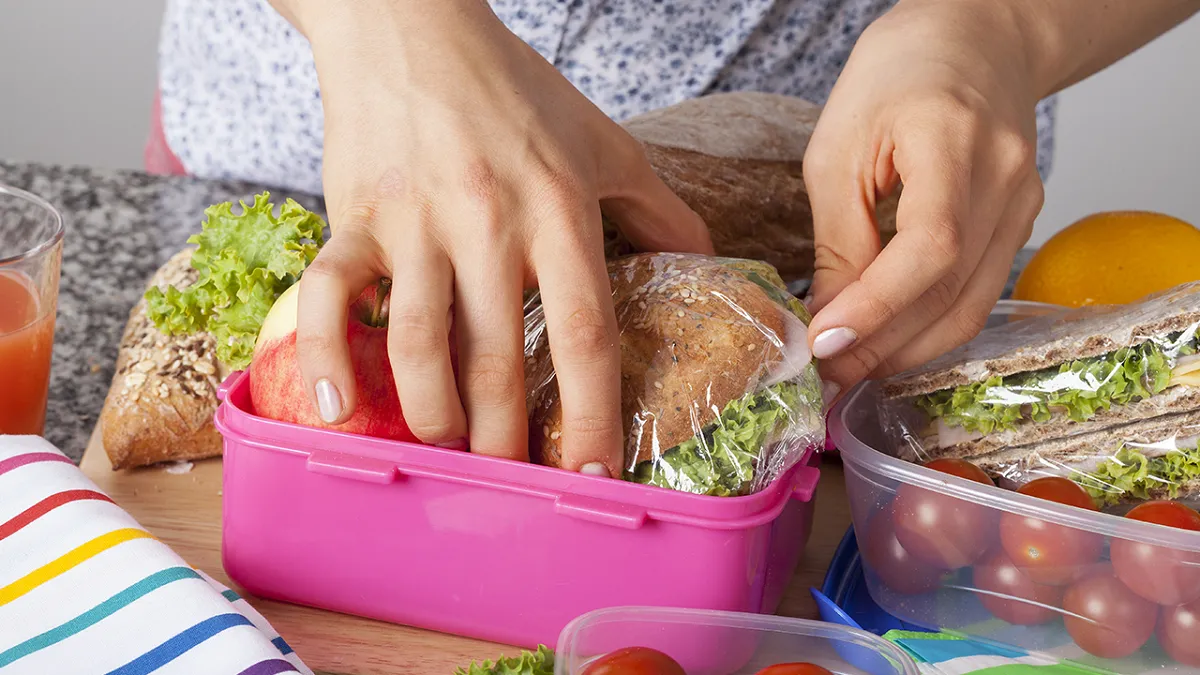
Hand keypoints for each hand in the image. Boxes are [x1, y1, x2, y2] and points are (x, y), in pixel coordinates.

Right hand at [285, 1, 711, 474]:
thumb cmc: (513, 89)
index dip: (590, 412)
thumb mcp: (605, 142)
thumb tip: (709, 261)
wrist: (411, 25)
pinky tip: (340, 409)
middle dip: (505, 440)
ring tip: (449, 452)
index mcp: (558, 209)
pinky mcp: (352, 217)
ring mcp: (413, 222)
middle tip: (513, 485)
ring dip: (434, 416)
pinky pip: (327, 296)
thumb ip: (660, 208)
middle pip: (496, 359)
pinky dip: (327, 356)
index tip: (593, 472)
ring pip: (417, 345)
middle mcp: (486, 222)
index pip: (582, 332)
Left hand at [802, 0, 1044, 398]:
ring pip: (970, 307)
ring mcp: (1024, 204)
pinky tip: (886, 339)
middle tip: (824, 376)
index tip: (824, 343)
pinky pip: (977, 293)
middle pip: (953, 292)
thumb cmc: (896, 77)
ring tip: (849, 368)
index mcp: (955, 140)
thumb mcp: (839, 148)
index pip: (930, 247)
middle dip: (882, 346)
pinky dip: (928, 326)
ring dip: (906, 350)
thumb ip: (838, 239)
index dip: (877, 307)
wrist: (974, 41)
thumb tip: (828, 322)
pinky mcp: (1020, 223)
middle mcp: (1006, 178)